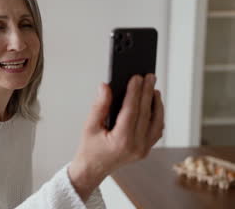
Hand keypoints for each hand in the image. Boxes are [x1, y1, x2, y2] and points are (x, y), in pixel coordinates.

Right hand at [68, 74, 164, 201]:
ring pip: (156, 122)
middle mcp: (136, 146)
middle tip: (149, 76)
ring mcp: (143, 149)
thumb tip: (105, 86)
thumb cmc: (89, 148)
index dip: (134, 92)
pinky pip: (156, 130)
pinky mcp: (146, 150)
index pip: (131, 111)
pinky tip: (153, 104)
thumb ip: (99, 106)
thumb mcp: (89, 126)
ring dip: (156, 104)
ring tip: (153, 88)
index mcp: (121, 141)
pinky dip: (157, 116)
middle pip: (145, 113)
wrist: (92, 170)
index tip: (136, 77)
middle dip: (147, 92)